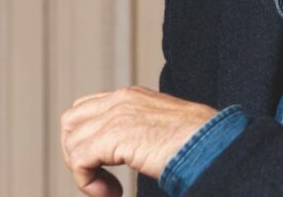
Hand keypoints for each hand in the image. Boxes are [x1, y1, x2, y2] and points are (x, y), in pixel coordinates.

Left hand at [60, 86, 218, 196]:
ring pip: (72, 142)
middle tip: (100, 179)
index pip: (87, 108)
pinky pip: (79, 161)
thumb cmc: (200, 141)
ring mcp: (116, 115)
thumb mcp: (163, 127)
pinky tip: (112, 193)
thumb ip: (140, 130)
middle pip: (71, 121)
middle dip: (77, 153)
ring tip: (109, 191)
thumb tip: (130, 150)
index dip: (87, 140)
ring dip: (84, 173)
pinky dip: (87, 183)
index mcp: (132, 96)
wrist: (211, 143)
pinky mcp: (113, 136)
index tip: (105, 167)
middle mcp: (121, 100)